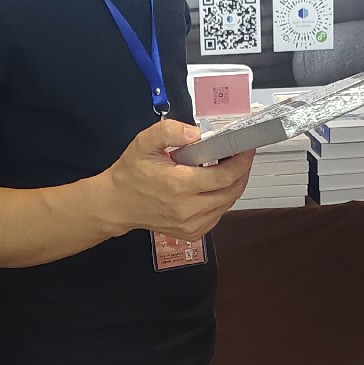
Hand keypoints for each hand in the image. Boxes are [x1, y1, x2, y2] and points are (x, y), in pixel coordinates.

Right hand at [96, 120, 253, 242]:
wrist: (117, 204)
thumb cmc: (131, 173)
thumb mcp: (144, 143)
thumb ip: (170, 131)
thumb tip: (197, 133)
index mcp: (179, 185)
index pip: (224, 176)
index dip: (241, 161)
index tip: (246, 149)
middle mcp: (188, 209)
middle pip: (232, 191)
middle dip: (241, 172)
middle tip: (241, 156)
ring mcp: (191, 225)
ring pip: (227, 204)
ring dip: (233, 185)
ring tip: (229, 168)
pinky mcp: (192, 233)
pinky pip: (218, 215)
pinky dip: (222, 200)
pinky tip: (215, 187)